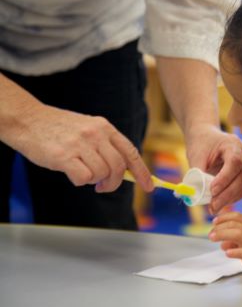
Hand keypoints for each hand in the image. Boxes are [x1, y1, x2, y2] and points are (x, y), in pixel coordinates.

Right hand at [16, 103, 152, 192]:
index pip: (130, 152)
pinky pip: (83, 178)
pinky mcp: (64, 155)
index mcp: (105, 127)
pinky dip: (79, 181)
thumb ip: (106, 145)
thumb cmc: (59, 129)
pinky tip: (70, 172)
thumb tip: (124, 171)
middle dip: (113, 182)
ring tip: (81, 172)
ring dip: (94, 180)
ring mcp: (80, 143)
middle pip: (118, 167)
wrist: (28, 119)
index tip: (149, 186)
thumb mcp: (88, 129)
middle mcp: (95, 133)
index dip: (142, 171)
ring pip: (101, 174)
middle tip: (102, 186)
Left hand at [185, 124, 241, 212]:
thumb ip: (197, 174)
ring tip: (214, 207)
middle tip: (213, 206)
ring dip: (229, 199)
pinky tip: (219, 203)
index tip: (212, 190)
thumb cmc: (200, 144)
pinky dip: (231, 198)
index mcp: (233, 144)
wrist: (206, 137)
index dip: (225, 178)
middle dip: (227, 194)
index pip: (235, 162)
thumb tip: (196, 195)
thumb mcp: (196, 155)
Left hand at [209, 211, 241, 279]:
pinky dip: (236, 251)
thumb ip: (238, 240)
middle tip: (210, 234)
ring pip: (238, 234)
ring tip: (212, 238)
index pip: (237, 216)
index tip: (214, 221)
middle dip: (219, 227)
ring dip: (223, 234)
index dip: (224, 217)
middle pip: (234, 224)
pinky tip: (228, 253)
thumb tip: (222, 243)